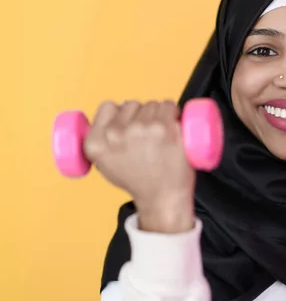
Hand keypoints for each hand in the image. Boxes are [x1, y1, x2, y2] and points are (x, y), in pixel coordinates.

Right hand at [84, 100, 195, 232]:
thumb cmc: (137, 180)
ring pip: (152, 104)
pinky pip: (169, 105)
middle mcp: (117, 134)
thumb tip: (106, 117)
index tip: (129, 124)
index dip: (121, 113)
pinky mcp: (166, 128)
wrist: (162, 197)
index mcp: (96, 142)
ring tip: (160, 136)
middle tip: (147, 136)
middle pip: (132, 104)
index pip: (108, 106)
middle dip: (141, 115)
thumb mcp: (103, 163)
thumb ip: (99, 140)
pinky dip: (174, 112)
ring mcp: (143, 129)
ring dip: (159, 114)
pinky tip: (173, 127)